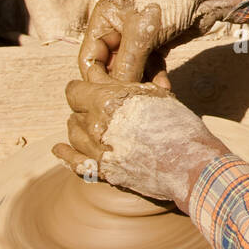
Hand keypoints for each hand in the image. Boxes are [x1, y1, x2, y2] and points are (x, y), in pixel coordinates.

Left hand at [52, 79, 229, 209]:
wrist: (189, 164)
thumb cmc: (177, 124)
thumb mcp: (154, 94)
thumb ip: (127, 85)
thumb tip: (107, 77)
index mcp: (106, 101)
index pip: (74, 90)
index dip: (83, 86)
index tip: (91, 87)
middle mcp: (95, 126)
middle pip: (73, 111)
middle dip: (84, 106)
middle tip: (99, 105)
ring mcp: (96, 151)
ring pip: (73, 134)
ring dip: (78, 126)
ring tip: (89, 123)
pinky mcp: (103, 171)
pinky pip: (74, 162)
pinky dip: (65, 154)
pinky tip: (59, 149)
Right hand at [78, 0, 239, 83]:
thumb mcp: (143, 31)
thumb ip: (127, 63)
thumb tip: (118, 93)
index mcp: (104, 17)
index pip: (90, 57)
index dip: (98, 80)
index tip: (111, 98)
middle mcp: (117, 27)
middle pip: (110, 66)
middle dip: (123, 83)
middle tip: (135, 100)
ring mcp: (137, 37)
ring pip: (131, 70)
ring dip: (141, 84)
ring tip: (154, 96)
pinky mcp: (156, 45)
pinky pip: (149, 68)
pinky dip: (155, 79)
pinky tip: (165, 89)